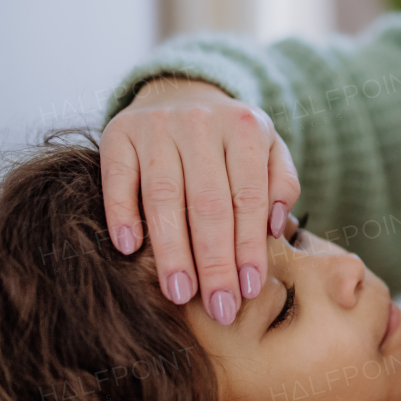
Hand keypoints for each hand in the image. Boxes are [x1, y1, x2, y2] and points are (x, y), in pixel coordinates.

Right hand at [100, 77, 300, 322]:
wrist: (182, 93)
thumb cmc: (233, 139)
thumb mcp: (270, 149)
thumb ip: (281, 184)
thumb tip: (274, 227)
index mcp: (245, 127)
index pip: (248, 198)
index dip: (249, 248)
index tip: (250, 290)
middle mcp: (201, 123)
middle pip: (208, 204)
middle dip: (215, 263)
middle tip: (219, 307)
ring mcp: (157, 125)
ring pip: (164, 196)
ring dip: (172, 251)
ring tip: (179, 294)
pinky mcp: (119, 132)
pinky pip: (118, 178)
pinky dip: (121, 213)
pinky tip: (129, 248)